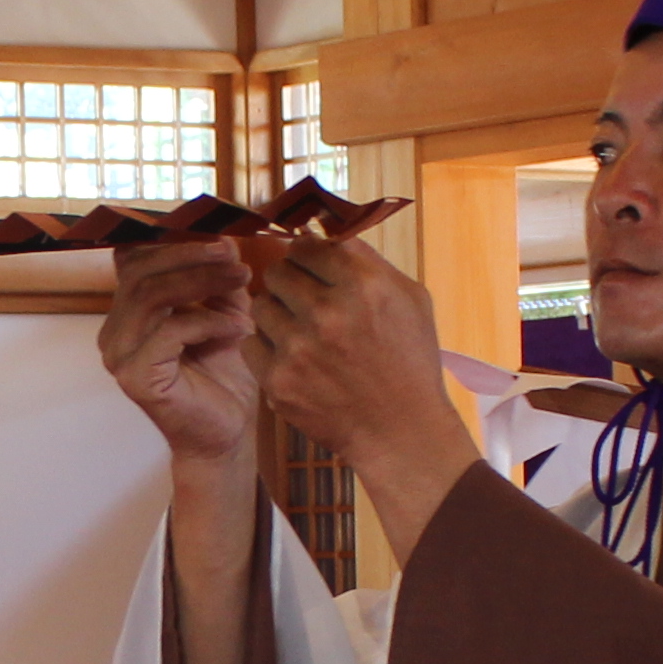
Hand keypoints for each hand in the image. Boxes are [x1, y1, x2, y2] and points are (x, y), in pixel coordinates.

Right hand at [101, 239, 262, 462]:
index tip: (221, 238)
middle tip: (232, 256)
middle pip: (140, 271)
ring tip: (241, 281)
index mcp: (128, 312)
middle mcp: (114, 331)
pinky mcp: (134, 377)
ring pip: (150, 295)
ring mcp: (118, 355)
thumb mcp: (225, 313)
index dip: (174, 241)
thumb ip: (218, 280)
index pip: (134, 258)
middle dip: (190, 256)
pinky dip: (207, 321)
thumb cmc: (223, 377)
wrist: (225, 433)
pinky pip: (168, 331)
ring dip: (201, 281)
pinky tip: (238, 328)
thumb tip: (221, 239)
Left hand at [243, 232, 454, 463]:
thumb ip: (368, 261)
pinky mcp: (279, 380)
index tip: (309, 264)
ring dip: (277, 314)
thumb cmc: (411, 363)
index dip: (307, 253)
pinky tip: (292, 358)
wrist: (401, 432)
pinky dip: (267, 349)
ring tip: (300, 331)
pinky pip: (251, 344)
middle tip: (301, 298)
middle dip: (289, 281)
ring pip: (260, 306)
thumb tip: (327, 232)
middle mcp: (327, 313)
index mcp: (362, 285)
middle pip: (278, 271)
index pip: (307, 246)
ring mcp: (299, 349)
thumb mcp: (411, 299)